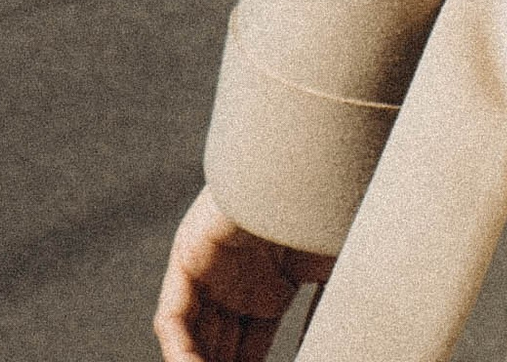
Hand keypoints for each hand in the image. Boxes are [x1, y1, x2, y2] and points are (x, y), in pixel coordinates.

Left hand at [154, 186, 329, 361]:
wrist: (307, 164)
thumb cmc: (330, 205)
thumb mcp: (333, 269)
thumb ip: (324, 311)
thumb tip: (326, 348)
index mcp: (270, 281)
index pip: (252, 342)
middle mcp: (236, 278)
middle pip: (220, 344)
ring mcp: (210, 269)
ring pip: (194, 335)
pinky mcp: (187, 257)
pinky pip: (172, 317)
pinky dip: (180, 351)